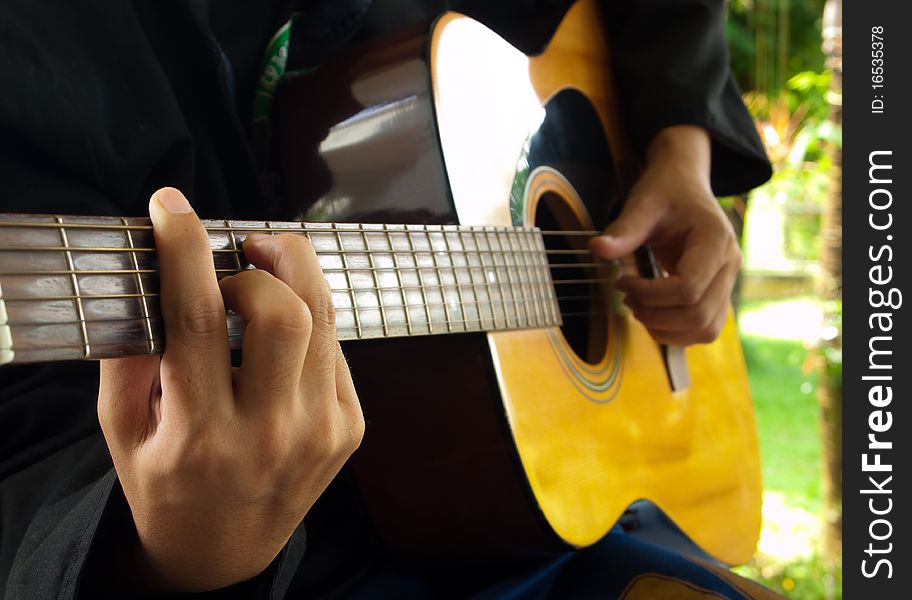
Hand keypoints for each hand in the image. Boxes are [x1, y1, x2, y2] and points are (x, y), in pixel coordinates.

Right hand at [97, 188, 362, 590]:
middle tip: (239, 253)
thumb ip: (129, 359)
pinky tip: (283, 332)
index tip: (171, 207)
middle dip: (262, 259)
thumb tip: (156, 279)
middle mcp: (269, 432)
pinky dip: (309, 321)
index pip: (196, 317)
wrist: (223, 553)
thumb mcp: (122, 433)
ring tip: (264, 268)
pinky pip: (337, 348)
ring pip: (325, 318)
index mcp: (199, 434)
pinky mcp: (350, 428)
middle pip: (286, 311)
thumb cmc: (166, 487)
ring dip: (295, 273)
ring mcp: (320, 431)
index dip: (185, 248)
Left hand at [588, 126, 741, 344]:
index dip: (650, 295)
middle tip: (626, 297)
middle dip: (655, 315)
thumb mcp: (642, 205)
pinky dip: (675, 331)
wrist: (684, 186)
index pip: (688, 289)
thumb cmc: (664, 193)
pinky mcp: (718, 294)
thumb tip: (596, 249)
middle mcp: (730, 265)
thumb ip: (623, 230)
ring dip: (666, 328)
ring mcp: (728, 282)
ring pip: (704, 329)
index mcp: (716, 241)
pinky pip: (704, 329)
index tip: (621, 282)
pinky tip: (651, 313)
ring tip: (637, 306)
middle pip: (697, 315)